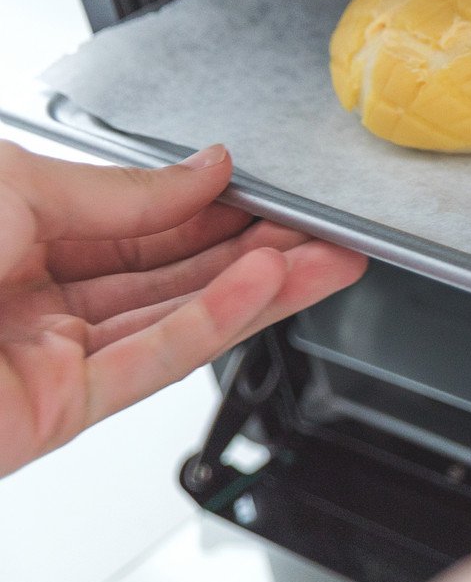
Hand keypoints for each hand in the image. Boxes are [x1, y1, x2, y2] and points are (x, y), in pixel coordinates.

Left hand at [0, 142, 366, 473]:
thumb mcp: (14, 183)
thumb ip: (118, 188)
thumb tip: (205, 171)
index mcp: (13, 239)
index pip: (136, 225)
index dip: (211, 211)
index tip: (270, 194)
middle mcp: (35, 302)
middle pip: (173, 278)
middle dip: (258, 251)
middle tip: (324, 232)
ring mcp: (52, 360)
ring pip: (178, 321)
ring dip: (261, 290)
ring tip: (328, 261)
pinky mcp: (61, 410)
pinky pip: (153, 361)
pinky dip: (216, 324)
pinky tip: (266, 287)